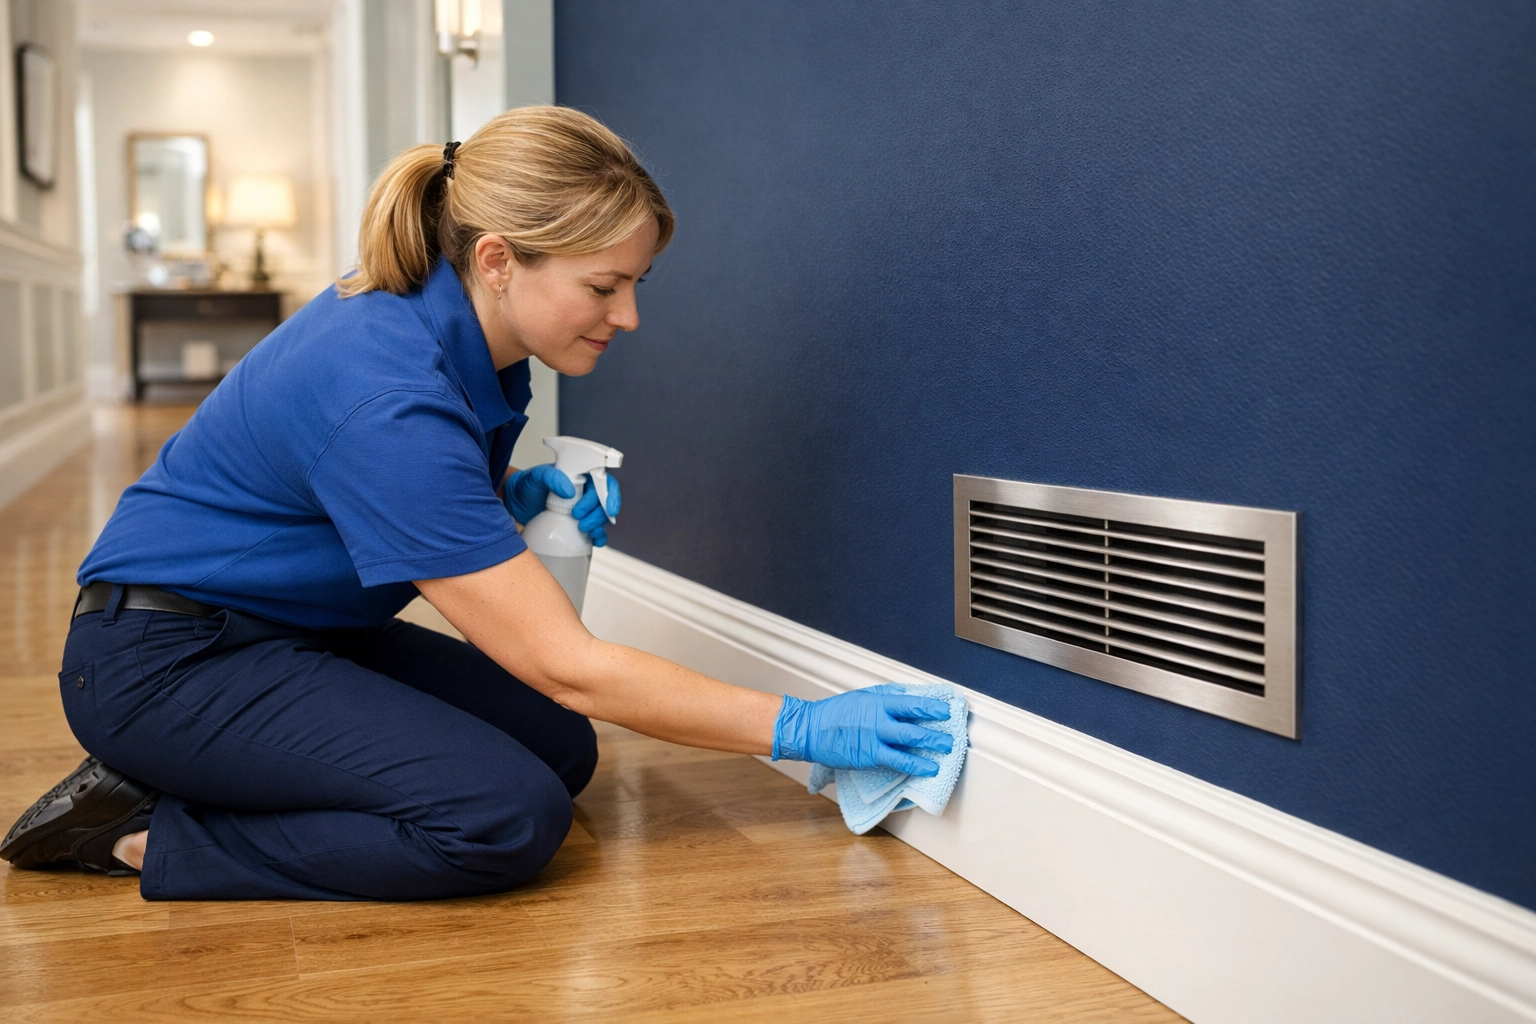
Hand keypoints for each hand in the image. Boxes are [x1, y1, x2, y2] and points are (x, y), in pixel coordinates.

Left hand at [505, 466, 621, 545]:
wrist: (517, 503)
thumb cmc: (527, 486)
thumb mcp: (536, 477)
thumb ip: (551, 477)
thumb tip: (569, 490)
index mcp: (581, 476)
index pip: (604, 482)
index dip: (610, 494)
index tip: (608, 508)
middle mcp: (586, 492)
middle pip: (605, 502)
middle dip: (598, 514)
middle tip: (580, 520)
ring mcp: (585, 509)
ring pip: (602, 517)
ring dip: (598, 525)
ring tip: (583, 530)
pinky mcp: (580, 523)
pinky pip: (596, 530)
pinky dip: (599, 537)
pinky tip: (594, 541)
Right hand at [772, 688, 952, 776]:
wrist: (811, 729)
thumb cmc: (836, 712)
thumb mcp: (863, 696)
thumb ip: (885, 697)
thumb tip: (907, 695)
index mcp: (878, 703)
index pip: (911, 704)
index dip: (931, 708)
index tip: (946, 710)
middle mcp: (879, 721)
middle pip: (913, 728)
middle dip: (935, 734)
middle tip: (952, 739)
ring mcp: (874, 740)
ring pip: (907, 746)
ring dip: (927, 751)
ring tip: (943, 756)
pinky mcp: (869, 757)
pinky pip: (895, 762)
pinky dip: (912, 765)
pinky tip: (924, 769)